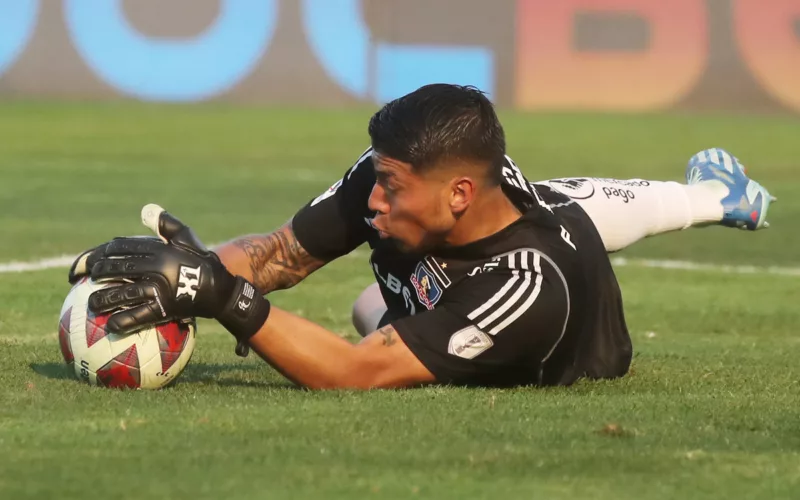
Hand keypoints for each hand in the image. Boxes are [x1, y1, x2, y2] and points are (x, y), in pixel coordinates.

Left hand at [77, 204, 269, 355]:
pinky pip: (139, 316)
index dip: (101, 252)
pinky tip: (110, 326)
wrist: (221, 289)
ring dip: (103, 298)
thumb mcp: (187, 238)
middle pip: (118, 267)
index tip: (90, 261)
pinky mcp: (166, 308)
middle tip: (83, 279)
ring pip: (124, 292)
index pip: (122, 246)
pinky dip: (123, 321)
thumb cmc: (202, 262)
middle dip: (97, 272)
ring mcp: (161, 288)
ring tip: (90, 305)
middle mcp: (158, 266)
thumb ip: (167, 224)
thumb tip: (146, 209)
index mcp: (159, 249)